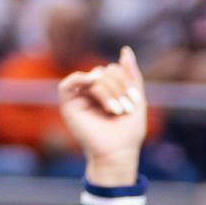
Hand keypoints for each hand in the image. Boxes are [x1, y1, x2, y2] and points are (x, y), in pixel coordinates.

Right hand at [59, 50, 146, 184]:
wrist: (117, 154)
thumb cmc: (128, 133)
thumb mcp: (137, 100)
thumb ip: (132, 75)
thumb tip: (126, 50)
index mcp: (108, 91)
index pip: (114, 70)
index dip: (126, 81)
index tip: (135, 102)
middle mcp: (92, 93)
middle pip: (105, 71)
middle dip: (118, 87)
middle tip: (124, 109)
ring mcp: (80, 99)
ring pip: (93, 77)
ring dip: (108, 91)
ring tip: (115, 110)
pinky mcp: (69, 107)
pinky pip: (68, 84)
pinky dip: (81, 79)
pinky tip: (93, 83)